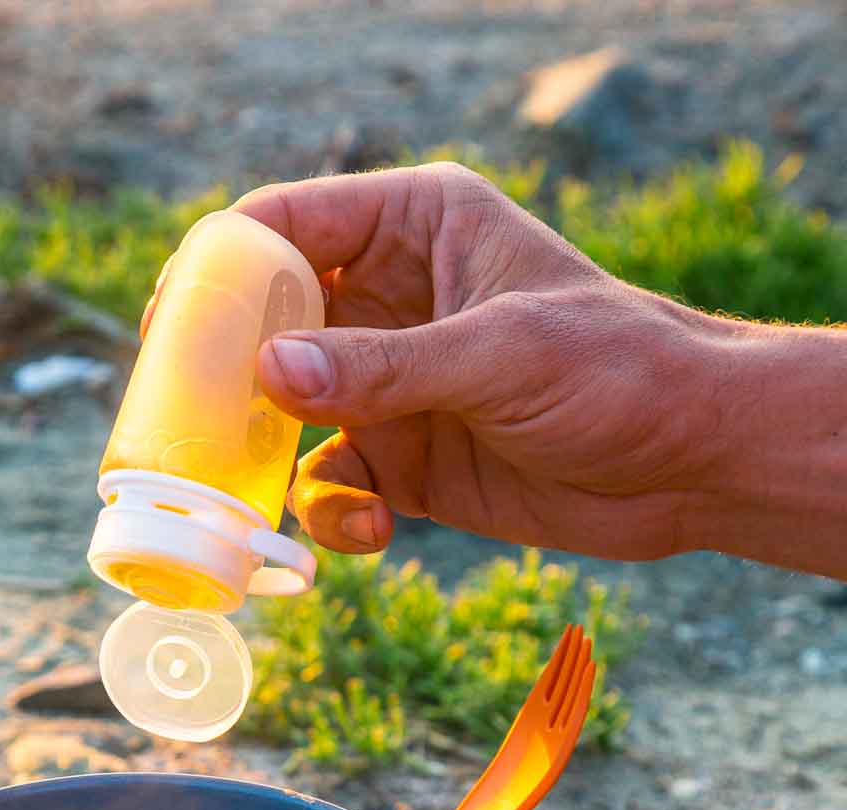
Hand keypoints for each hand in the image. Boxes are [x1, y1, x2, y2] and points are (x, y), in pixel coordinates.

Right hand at [231, 164, 736, 562]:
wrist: (690, 462)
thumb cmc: (617, 369)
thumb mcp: (497, 356)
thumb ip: (381, 369)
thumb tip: (268, 376)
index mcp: (414, 227)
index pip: (285, 225)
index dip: (220, 270)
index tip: (171, 327)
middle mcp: (391, 301)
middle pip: (267, 328)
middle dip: (230, 383)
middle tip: (191, 431)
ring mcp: (392, 385)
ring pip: (289, 418)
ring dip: (275, 463)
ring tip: (270, 501)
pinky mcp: (404, 462)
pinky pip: (334, 485)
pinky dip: (335, 516)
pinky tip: (370, 533)